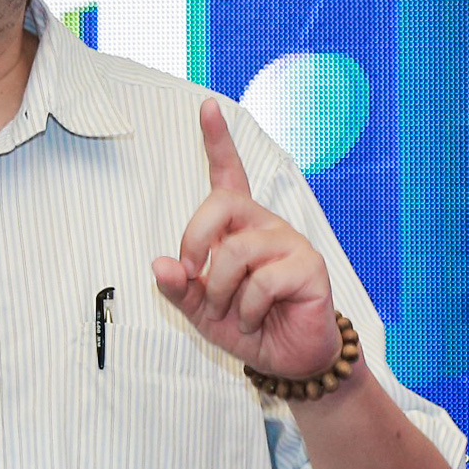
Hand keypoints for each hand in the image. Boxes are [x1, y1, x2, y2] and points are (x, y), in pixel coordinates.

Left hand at [152, 99, 337, 378]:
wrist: (287, 360)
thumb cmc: (246, 326)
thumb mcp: (200, 310)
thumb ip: (178, 287)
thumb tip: (160, 264)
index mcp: (239, 228)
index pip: (229, 174)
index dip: (217, 140)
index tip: (206, 107)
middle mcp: (265, 225)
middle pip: (220, 203)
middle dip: (194, 240)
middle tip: (193, 275)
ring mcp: (289, 243)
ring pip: (235, 251)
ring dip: (220, 291)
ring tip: (231, 314)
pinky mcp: (309, 266)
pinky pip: (261, 282)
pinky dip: (246, 310)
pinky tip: (254, 321)